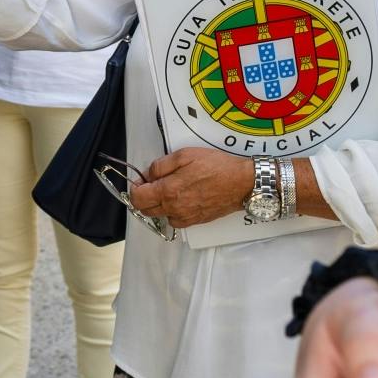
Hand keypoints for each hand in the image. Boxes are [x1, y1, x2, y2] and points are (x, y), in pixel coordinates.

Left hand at [128, 148, 251, 227]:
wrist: (241, 183)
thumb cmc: (215, 166)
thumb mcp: (184, 155)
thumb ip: (160, 166)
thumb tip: (147, 175)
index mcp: (168, 191)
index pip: (137, 198)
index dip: (135, 188)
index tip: (142, 180)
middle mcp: (173, 208)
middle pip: (145, 210)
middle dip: (144, 197)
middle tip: (154, 184)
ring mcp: (184, 218)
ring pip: (160, 216)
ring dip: (159, 205)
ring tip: (171, 190)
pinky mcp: (195, 222)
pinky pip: (175, 220)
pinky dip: (172, 212)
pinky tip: (182, 199)